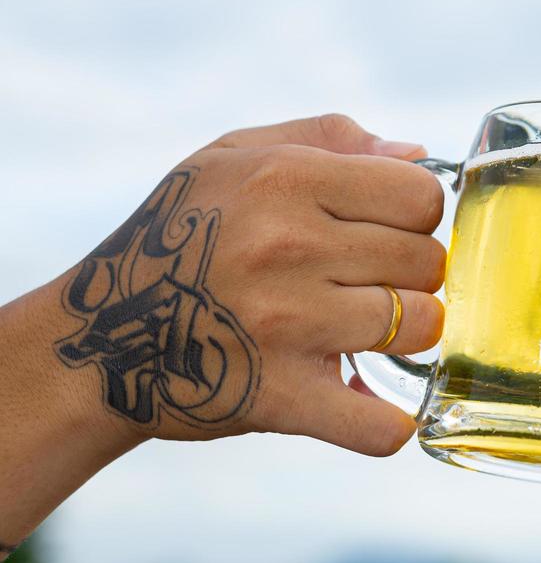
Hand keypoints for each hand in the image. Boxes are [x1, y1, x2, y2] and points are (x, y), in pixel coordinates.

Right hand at [49, 114, 445, 453]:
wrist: (92, 342)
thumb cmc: (175, 237)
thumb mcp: (232, 156)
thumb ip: (331, 139)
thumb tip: (417, 154)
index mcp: (286, 179)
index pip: (421, 196)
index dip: (417, 215)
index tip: (389, 230)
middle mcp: (288, 246)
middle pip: (426, 262)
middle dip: (412, 274)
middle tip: (372, 284)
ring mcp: (286, 325)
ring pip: (419, 328)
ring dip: (404, 336)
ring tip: (365, 332)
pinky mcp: (278, 396)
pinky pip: (375, 423)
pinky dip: (386, 423)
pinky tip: (371, 404)